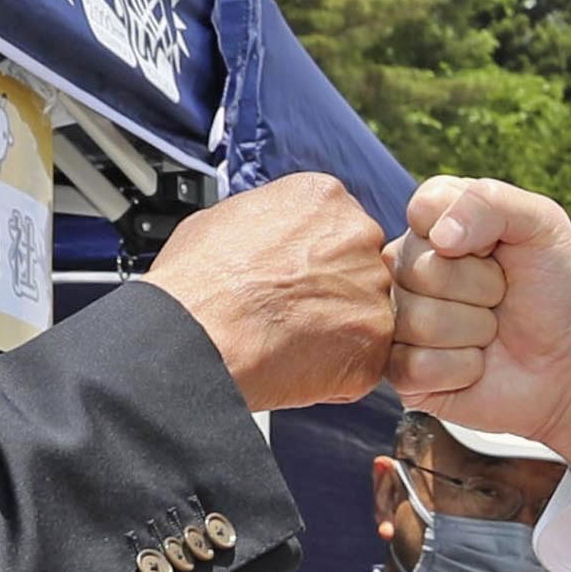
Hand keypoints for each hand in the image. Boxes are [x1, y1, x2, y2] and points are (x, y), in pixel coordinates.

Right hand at [145, 173, 394, 410]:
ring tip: (291, 344)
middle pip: (362, 267)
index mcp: (324, 198)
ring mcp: (373, 290)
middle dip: (336, 292)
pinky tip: (299, 368)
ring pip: (367, 315)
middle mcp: (359, 236)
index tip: (297, 277)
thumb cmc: (198, 282)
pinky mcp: (374, 344)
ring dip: (340, 333)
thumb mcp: (226, 219)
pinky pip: (366, 361)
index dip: (318, 258)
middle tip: (294, 313)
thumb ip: (270, 221)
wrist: (196, 336)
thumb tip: (272, 235)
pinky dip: (339, 373)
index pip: (341, 226)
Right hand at [390, 180, 570, 477]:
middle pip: (419, 269)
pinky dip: (462, 368)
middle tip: (502, 297)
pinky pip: (415, 367)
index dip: (475, 237)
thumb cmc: (555, 288)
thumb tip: (439, 237)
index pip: (423, 210)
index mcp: (433, 223)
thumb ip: (489, 202)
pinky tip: (477, 364)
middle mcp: (406, 267)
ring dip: (474, 330)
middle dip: (481, 287)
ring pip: (417, 321)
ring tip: (491, 330)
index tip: (500, 249)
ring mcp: (399, 319)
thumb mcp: (542, 225)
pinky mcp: (401, 372)